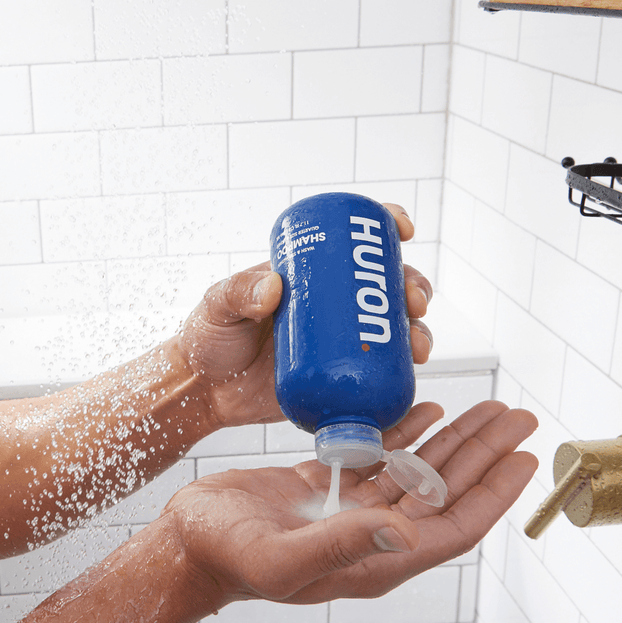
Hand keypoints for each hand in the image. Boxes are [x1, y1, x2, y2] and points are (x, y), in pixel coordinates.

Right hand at [164, 400, 537, 610]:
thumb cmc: (226, 557)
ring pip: (420, 471)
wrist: (186, 542)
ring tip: (487, 408)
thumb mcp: (282, 557)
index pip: (454, 527)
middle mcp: (373, 534)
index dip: (494, 494)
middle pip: (446, 491)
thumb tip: (407, 532)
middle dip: (484, 453)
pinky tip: (429, 410)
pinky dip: (409, 432)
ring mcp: (353, 509)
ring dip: (454, 439)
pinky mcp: (331, 485)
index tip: (524, 457)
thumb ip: (343, 545)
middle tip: (516, 415)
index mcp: (375, 558)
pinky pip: (383, 456)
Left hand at [177, 204, 433, 428]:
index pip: (355, 245)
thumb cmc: (209, 339)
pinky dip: (401, 372)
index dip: (386, 230)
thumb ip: (237, 292)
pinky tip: (412, 375)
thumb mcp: (218, 304)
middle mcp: (332, 307)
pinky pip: (380, 373)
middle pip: (387, 287)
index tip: (402, 230)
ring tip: (417, 346)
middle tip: (413, 302)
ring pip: (393, 330)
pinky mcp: (338, 378)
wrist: (204, 392)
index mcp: (310, 277)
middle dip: (413, 288)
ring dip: (417, 332)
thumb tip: (275, 287)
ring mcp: (339, 344)